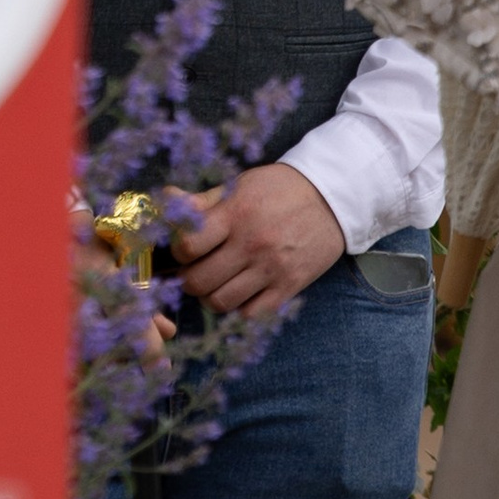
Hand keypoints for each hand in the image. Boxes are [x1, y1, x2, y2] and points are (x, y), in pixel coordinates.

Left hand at [171, 163, 343, 319]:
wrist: (332, 197)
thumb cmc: (280, 189)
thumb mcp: (240, 185)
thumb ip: (203, 200)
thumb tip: (166, 200)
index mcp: (236, 214)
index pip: (188, 246)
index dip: (179, 250)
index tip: (187, 247)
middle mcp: (252, 244)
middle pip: (198, 281)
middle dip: (190, 278)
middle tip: (198, 269)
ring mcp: (272, 269)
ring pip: (220, 302)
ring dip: (211, 296)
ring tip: (217, 282)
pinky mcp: (289, 286)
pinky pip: (251, 314)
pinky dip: (239, 308)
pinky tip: (241, 292)